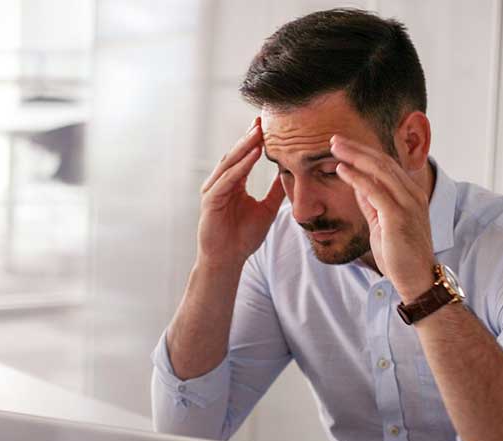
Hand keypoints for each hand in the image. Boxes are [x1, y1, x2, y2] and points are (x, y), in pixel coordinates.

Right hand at [197, 117, 284, 268]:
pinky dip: (240, 166)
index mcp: (233, 183)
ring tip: (258, 132)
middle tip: (262, 120)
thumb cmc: (243, 237)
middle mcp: (221, 183)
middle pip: (236, 154)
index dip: (255, 141)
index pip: (245, 156)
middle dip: (249, 137)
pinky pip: (227, 179)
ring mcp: (214, 190)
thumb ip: (276, 192)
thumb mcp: (267, 209)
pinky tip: (252, 155)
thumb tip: (291, 175)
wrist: (228, 260)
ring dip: (245, 147)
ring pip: (230, 163)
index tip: (269, 125)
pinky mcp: (211, 200)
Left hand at [330, 135, 435, 298]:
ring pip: (379, 169)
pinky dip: (356, 177)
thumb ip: (372, 203)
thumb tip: (357, 185)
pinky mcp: (398, 216)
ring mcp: (407, 204)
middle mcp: (412, 194)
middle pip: (382, 161)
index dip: (364, 152)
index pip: (386, 164)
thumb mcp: (383, 223)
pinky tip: (341, 169)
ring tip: (334, 147)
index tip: (343, 145)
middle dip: (357, 147)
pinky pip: (374, 190)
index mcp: (411, 194)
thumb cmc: (400, 255)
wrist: (416, 280)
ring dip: (354, 156)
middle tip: (334, 138)